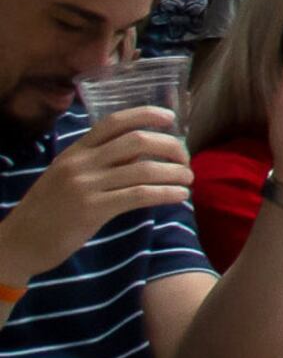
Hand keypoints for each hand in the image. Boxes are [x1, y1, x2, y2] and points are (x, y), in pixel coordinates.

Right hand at [0, 114, 192, 284]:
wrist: (18, 243)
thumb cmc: (48, 210)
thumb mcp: (67, 177)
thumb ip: (99, 162)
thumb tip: (143, 153)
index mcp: (74, 151)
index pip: (113, 122)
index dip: (146, 114)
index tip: (170, 118)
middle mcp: (80, 163)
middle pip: (137, 141)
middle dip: (170, 146)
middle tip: (185, 158)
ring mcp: (85, 186)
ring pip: (143, 168)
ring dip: (174, 172)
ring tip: (188, 179)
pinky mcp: (92, 210)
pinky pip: (139, 195)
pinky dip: (166, 193)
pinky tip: (180, 196)